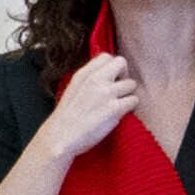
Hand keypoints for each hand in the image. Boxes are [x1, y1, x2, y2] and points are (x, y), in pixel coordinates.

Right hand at [36, 48, 146, 162]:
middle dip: (124, 75)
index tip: (112, 80)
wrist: (60, 137)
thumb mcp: (73, 90)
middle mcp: (95, 80)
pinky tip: (120, 114)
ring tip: (119, 105)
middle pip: (122, 63)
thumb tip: (107, 76)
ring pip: (131, 84)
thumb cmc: (67, 118)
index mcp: (83, 74)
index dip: (113, 68)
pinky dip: (130, 107)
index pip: (106, 56)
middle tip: (120, 90)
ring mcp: (105, 93)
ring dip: (128, 94)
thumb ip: (89, 80)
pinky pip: (134, 100)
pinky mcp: (114, 109)